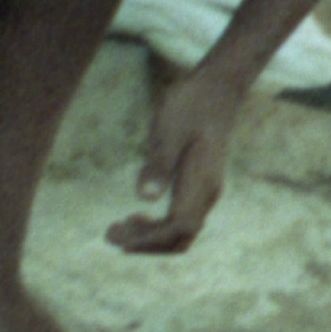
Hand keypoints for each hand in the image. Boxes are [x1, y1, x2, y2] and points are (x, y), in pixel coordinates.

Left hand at [117, 54, 255, 251]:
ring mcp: (206, 190)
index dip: (148, 239)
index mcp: (201, 182)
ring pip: (182, 232)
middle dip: (147, 244)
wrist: (219, 87)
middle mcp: (207, 192)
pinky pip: (183, 219)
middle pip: (181, 238)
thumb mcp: (168, 129)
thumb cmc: (191, 103)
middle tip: (111, 235)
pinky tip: (139, 215)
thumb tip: (144, 198)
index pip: (177, 227)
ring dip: (151, 237)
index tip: (117, 238)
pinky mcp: (201, 185)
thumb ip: (158, 164)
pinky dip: (160, 226)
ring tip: (120, 228)